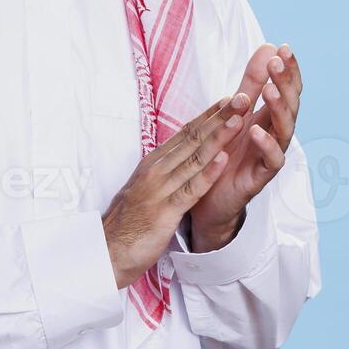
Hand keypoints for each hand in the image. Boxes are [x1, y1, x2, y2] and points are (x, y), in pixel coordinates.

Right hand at [101, 91, 252, 289]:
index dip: (210, 115)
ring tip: (239, 120)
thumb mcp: (146, 188)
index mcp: (154, 163)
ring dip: (218, 138)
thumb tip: (181, 154)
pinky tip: (223, 160)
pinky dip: (207, 173)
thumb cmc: (128, 222)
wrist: (106, 251)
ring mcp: (160, 190)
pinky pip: (190, 189)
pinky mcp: (165, 211)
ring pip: (194, 158)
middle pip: (194, 139)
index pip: (186, 133)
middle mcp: (157, 171)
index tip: (230, 98)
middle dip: (220, 117)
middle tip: (242, 97)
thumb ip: (164, 170)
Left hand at [189, 43, 303, 250]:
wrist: (209, 196)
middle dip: (286, 82)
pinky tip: (256, 131)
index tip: (283, 47)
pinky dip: (266, 145)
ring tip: (270, 89)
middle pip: (291, 105)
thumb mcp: (237, 110)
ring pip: (285, 130)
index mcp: (271, 116)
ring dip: (279, 108)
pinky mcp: (260, 176)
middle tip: (277, 62)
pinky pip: (271, 160)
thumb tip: (268, 46)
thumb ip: (252, 82)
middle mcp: (276, 134)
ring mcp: (270, 155)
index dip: (288, 69)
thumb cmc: (228, 151)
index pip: (288, 88)